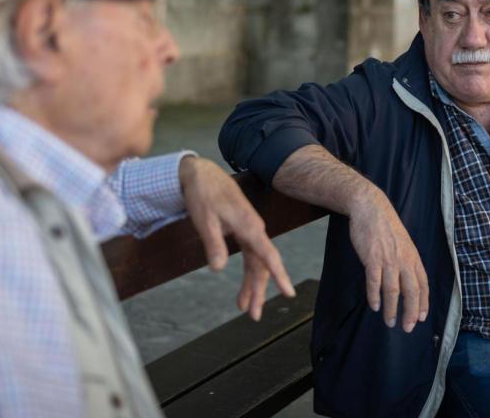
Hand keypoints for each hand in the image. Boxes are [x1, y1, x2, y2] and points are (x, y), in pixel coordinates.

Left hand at [179, 156, 295, 319]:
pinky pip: (250, 257)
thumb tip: (217, 269)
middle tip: (253, 316)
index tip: (288, 293)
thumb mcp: (204, 218)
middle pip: (262, 266)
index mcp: (249, 226)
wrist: (201, 174)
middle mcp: (254, 230)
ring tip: (245, 309)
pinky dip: (247, 274)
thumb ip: (213, 243)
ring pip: (256, 264)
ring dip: (252, 286)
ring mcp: (250, 231)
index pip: (267, 255)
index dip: (279, 275)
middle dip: (259, 291)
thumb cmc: (203, 193)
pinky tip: (243, 289)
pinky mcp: (243, 231)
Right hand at [348, 187, 428, 332]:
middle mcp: (404, 261)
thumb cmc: (386, 227)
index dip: (424, 303)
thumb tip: (406, 282)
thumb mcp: (403, 244)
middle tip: (408, 328)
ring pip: (393, 291)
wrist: (371, 208)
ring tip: (390, 322)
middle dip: (411, 313)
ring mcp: (388, 260)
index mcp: (413, 257)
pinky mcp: (372, 258)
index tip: (422, 318)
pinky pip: (374, 282)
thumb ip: (406, 262)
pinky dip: (375, 296)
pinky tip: (375, 306)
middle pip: (411, 292)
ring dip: (392, 309)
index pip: (423, 285)